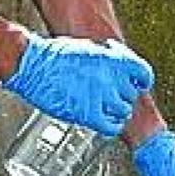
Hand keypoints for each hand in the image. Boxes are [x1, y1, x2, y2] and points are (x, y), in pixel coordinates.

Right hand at [0, 34, 153, 136]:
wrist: (31, 65)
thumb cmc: (52, 54)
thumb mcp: (86, 48)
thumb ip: (103, 59)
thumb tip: (112, 66)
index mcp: (112, 59)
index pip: (143, 73)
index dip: (142, 81)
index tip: (138, 84)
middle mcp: (111, 78)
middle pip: (131, 95)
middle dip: (123, 96)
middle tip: (112, 98)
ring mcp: (101, 97)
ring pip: (124, 112)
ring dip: (118, 113)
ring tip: (108, 111)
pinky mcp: (88, 114)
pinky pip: (111, 127)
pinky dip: (111, 127)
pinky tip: (106, 124)